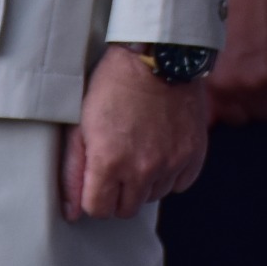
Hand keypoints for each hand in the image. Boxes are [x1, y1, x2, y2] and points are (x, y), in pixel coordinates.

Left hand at [61, 45, 208, 220]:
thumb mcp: (81, 123)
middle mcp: (143, 168)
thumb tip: (72, 211)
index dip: (94, 195)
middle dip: (118, 191)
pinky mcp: (194, 152)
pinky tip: (162, 149)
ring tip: (141, 148)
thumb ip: (73, 171)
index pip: (98, 210)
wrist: (157, 54)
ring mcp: (172, 161)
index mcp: (109, 162)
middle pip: (127, 209)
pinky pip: (181, 183)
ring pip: (154, 196)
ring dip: (145, 182)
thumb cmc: (114, 84)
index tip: (97, 177)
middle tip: (118, 161)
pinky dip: (171, 173)